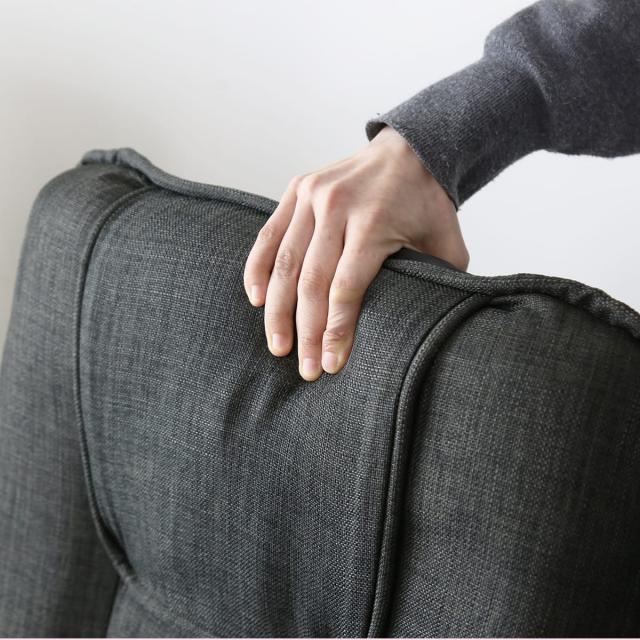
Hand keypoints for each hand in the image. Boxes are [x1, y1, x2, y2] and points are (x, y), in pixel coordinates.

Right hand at [243, 125, 468, 380]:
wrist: (409, 151)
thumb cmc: (426, 205)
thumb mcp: (446, 243)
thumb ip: (438, 283)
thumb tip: (429, 328)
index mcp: (375, 221)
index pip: (346, 286)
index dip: (336, 330)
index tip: (330, 364)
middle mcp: (338, 206)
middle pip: (312, 280)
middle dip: (307, 331)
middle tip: (305, 369)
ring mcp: (312, 195)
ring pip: (284, 262)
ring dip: (277, 310)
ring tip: (278, 346)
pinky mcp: (296, 189)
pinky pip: (269, 236)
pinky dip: (258, 269)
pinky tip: (257, 300)